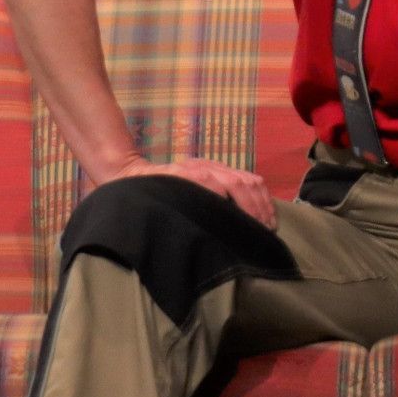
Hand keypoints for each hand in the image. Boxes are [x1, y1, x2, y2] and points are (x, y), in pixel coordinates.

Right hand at [110, 156, 277, 229]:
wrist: (128, 177)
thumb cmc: (164, 194)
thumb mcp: (194, 194)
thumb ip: (216, 202)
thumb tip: (247, 224)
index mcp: (216, 170)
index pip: (251, 181)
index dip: (264, 203)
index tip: (269, 225)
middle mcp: (208, 166)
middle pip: (246, 181)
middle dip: (259, 208)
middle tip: (263, 230)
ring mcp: (193, 169)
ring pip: (232, 181)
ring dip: (246, 205)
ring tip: (251, 225)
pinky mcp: (177, 174)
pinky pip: (204, 181)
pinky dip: (218, 194)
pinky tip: (226, 209)